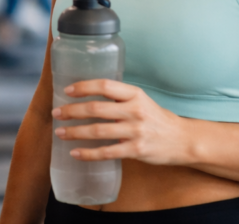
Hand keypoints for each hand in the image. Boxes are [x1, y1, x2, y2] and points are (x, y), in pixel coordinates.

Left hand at [51, 80, 188, 163]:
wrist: (182, 140)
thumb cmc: (157, 118)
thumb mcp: (141, 100)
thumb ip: (119, 98)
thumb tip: (88, 96)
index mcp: (135, 94)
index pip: (104, 85)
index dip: (83, 87)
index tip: (67, 91)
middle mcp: (134, 110)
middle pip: (96, 108)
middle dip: (72, 111)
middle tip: (56, 113)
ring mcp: (135, 131)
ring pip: (98, 131)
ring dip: (75, 132)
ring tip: (60, 133)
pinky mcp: (136, 150)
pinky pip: (107, 152)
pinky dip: (88, 153)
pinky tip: (75, 153)